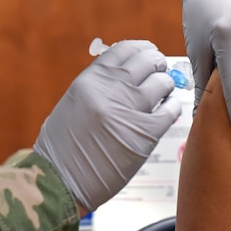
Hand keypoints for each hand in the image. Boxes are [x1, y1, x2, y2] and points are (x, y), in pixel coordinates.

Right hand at [32, 40, 180, 211]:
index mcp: (90, 79)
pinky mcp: (144, 135)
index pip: (124, 49)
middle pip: (147, 61)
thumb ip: (98, 85)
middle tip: (159, 70)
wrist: (58, 182)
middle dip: (157, 63)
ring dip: (166, 85)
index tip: (148, 52)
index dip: (141, 49)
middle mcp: (110, 89)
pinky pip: (170, 110)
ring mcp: (129, 111)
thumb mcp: (73, 103)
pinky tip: (167, 111)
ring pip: (162, 82)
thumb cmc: (61, 147)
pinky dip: (172, 108)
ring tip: (164, 92)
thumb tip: (126, 73)